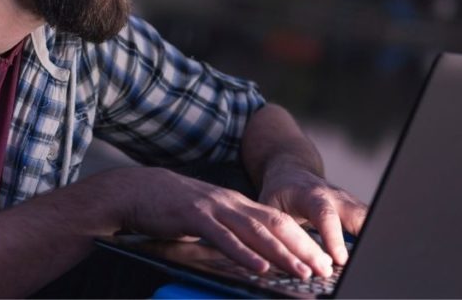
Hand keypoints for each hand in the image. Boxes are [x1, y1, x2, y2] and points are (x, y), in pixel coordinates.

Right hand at [105, 166, 334, 278]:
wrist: (137, 190)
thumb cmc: (172, 208)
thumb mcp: (209, 217)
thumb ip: (231, 230)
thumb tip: (255, 252)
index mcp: (237, 203)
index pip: (278, 221)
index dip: (303, 240)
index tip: (322, 258)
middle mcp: (231, 202)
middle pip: (275, 225)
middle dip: (302, 247)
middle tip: (324, 268)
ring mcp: (214, 207)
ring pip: (255, 231)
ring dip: (281, 253)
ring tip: (301, 271)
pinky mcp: (194, 216)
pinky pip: (224, 237)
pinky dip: (243, 252)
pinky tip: (259, 266)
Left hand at [257, 158, 367, 265]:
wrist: (291, 173)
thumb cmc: (279, 194)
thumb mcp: (270, 208)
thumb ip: (278, 230)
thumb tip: (285, 258)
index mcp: (311, 195)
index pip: (325, 215)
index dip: (334, 237)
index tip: (340, 260)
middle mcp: (334, 196)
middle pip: (357, 215)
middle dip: (365, 237)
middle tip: (364, 263)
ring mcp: (349, 202)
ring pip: (368, 218)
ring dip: (372, 239)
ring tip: (373, 262)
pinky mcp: (356, 210)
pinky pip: (369, 223)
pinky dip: (371, 238)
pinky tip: (373, 255)